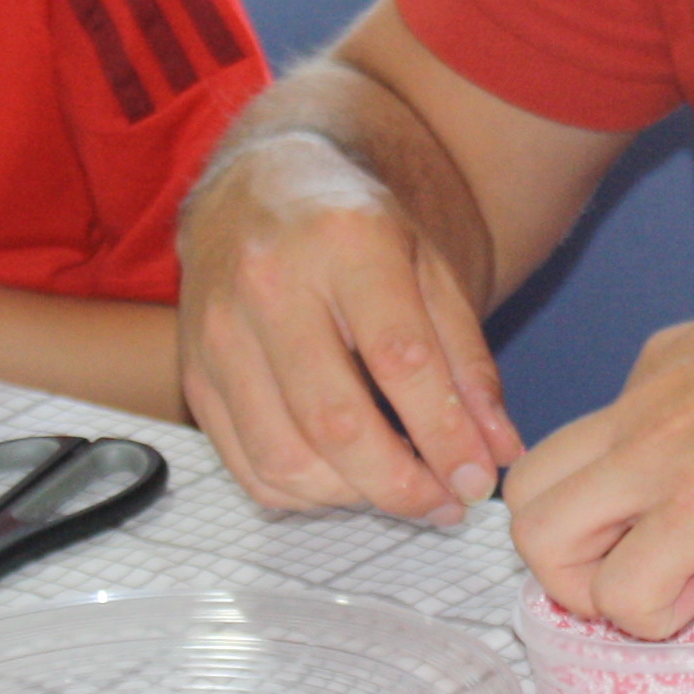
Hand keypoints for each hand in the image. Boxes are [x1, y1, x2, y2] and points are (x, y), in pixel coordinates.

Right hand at [178, 131, 522, 525]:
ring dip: (354, 497)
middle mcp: (271, 284)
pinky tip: (345, 482)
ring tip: (401, 492)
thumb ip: (468, 362)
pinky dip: (304, 494)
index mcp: (345, 243)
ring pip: (285, 457)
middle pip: (335, 421)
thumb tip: (499, 453)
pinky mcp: (194, 373)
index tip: (478, 479)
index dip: (445, 435)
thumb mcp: (429, 270)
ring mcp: (221, 333)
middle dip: (400, 484)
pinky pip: (247, 464)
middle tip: (446, 504)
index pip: (400, 360)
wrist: (261, 188)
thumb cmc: (356, 231)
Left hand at [503, 276, 693, 638]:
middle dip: (568, 555)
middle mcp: (639, 410)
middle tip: (641, 575)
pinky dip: (654, 616)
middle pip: (528, 488)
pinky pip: (623, 592)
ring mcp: (658, 458)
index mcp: (660, 374)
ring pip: (539, 536)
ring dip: (591, 588)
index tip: (689, 531)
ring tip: (673, 593)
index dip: (622, 511)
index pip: (589, 451)